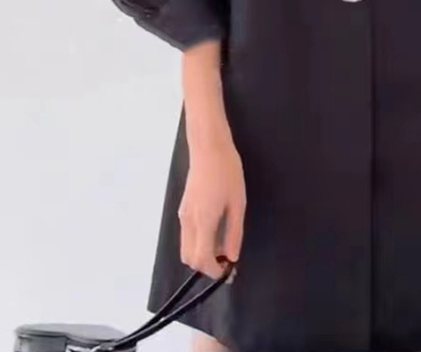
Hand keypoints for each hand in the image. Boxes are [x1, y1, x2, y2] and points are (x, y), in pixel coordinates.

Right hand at [178, 133, 245, 280]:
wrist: (209, 147)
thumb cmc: (227, 172)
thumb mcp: (237, 204)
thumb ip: (234, 233)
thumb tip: (231, 256)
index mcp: (203, 222)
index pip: (202, 260)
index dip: (215, 272)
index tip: (230, 270)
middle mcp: (188, 221)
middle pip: (189, 259)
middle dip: (207, 265)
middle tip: (227, 259)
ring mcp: (183, 214)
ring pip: (186, 248)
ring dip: (202, 254)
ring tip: (224, 243)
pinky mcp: (183, 207)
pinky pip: (187, 235)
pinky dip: (198, 242)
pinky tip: (216, 230)